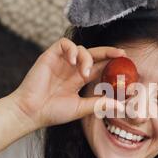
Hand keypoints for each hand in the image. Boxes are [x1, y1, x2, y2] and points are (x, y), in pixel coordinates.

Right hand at [8, 38, 124, 129]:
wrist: (30, 112)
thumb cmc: (52, 112)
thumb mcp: (80, 108)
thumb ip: (99, 104)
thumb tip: (120, 106)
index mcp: (79, 79)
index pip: (99, 66)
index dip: (112, 63)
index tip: (127, 63)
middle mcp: (72, 68)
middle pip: (94, 54)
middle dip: (108, 52)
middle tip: (121, 55)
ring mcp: (61, 61)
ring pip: (81, 49)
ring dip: (87, 58)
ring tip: (85, 72)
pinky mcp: (50, 56)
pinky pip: (64, 44)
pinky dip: (72, 50)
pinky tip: (73, 61)